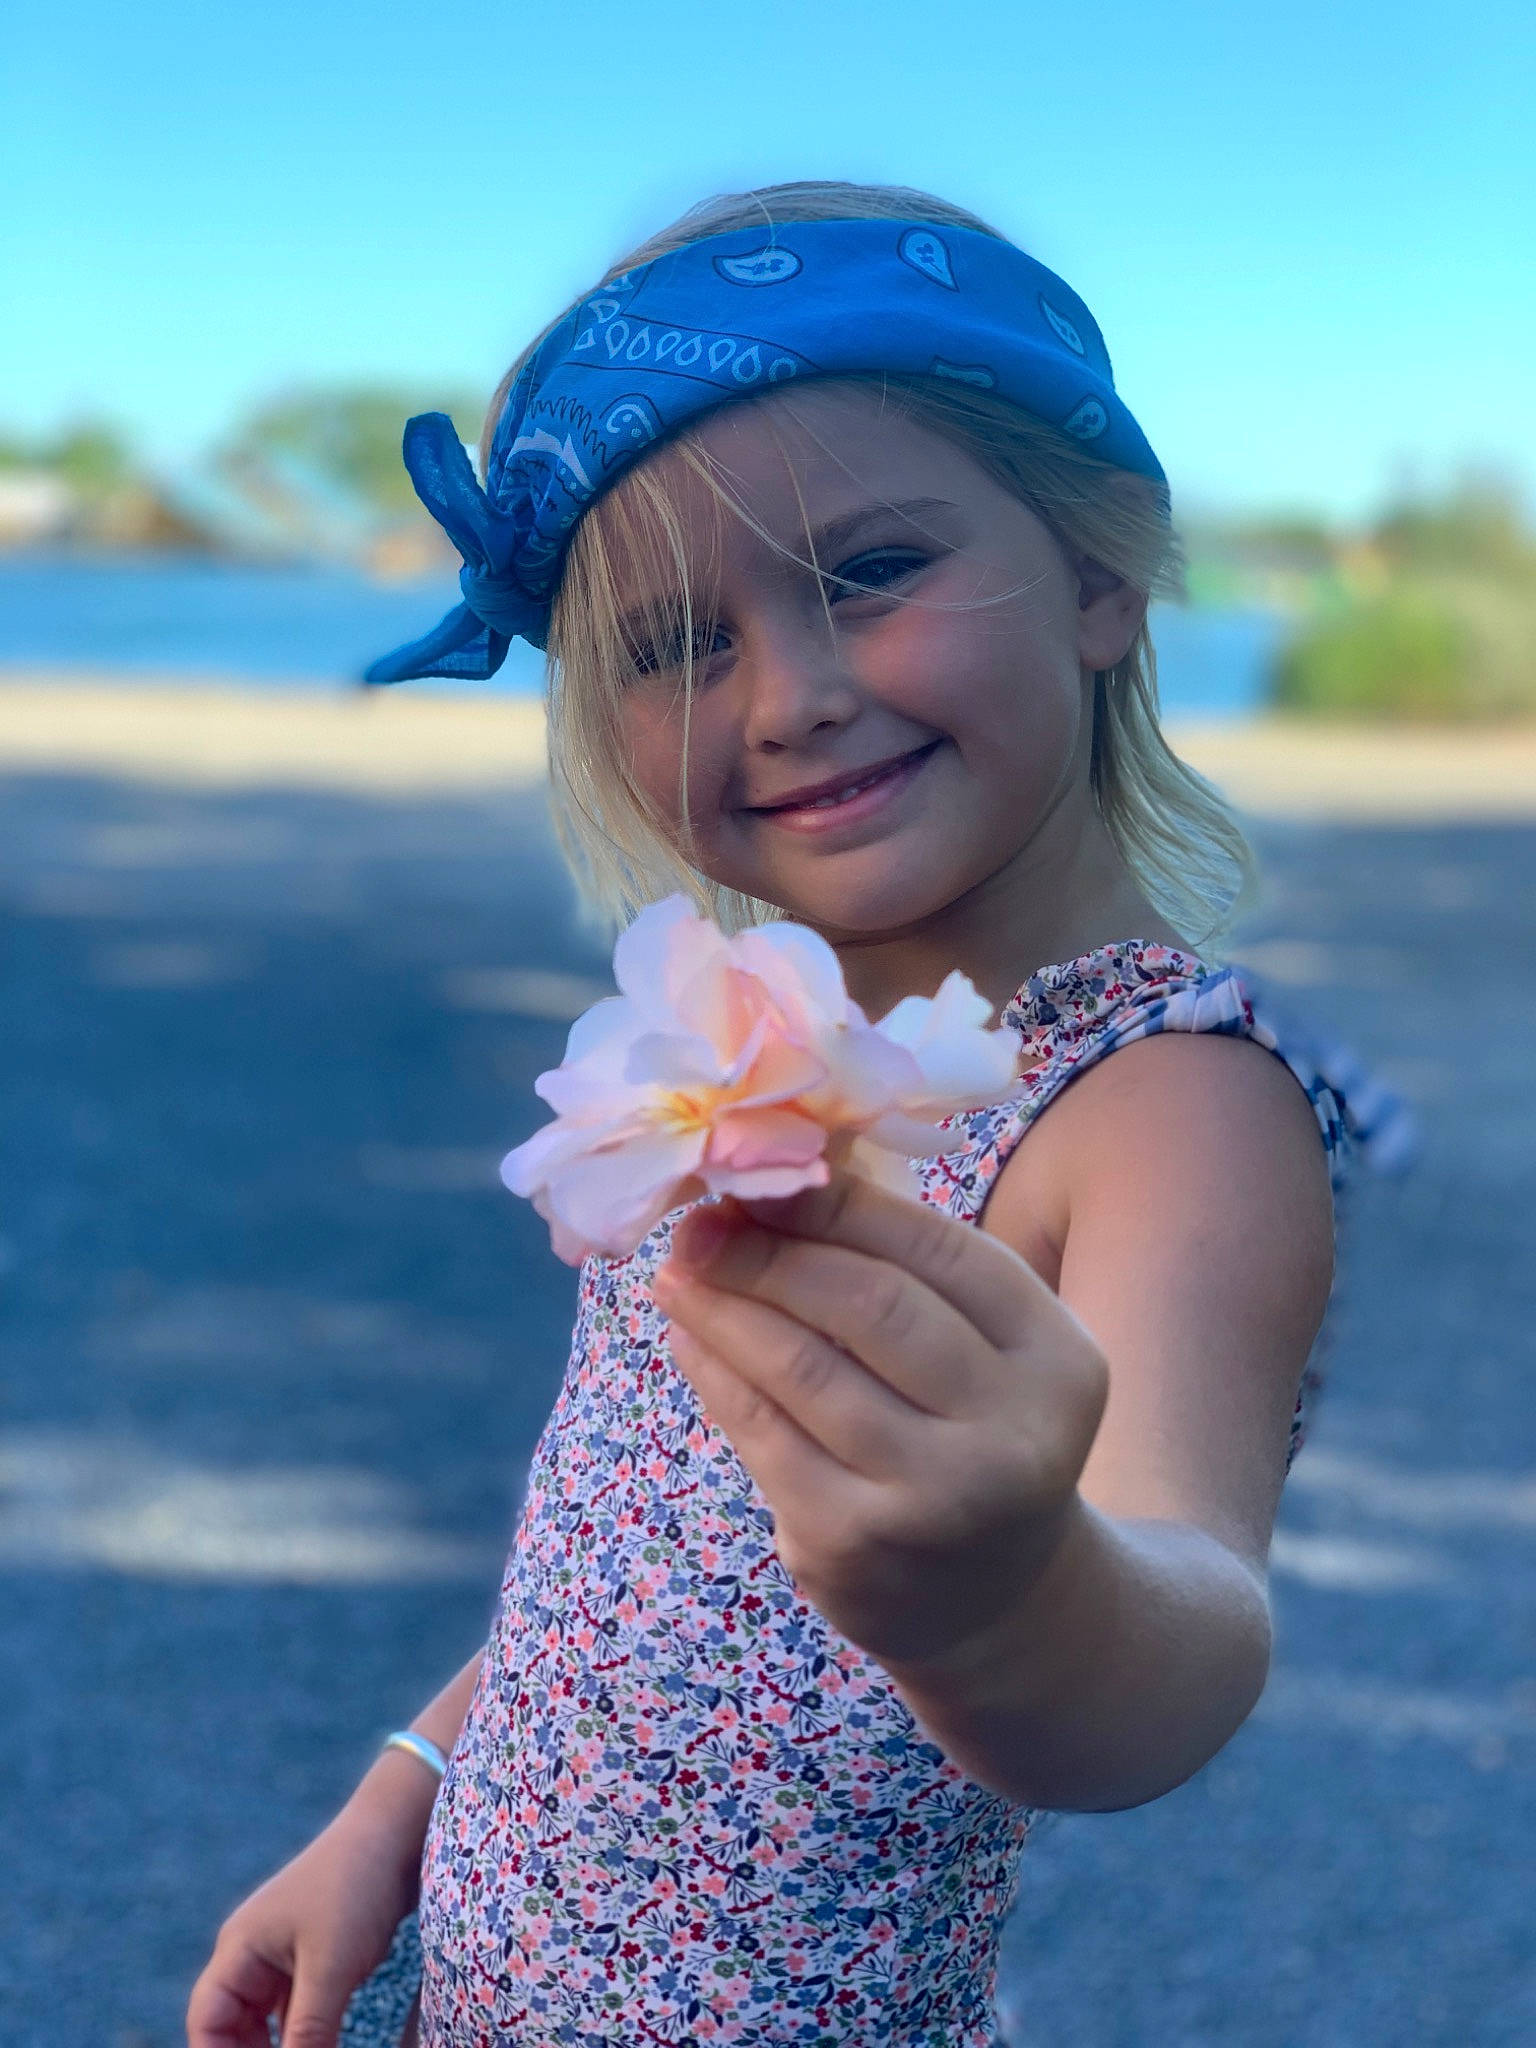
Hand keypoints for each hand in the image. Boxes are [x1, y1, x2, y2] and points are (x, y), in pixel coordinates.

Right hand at [186, 1757, 428, 2047]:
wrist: (400, 1834)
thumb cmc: (356, 1887)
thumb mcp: (331, 1967)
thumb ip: (307, 2033)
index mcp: (240, 1947)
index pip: (207, 2020)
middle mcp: (252, 1952)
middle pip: (231, 2026)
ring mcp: (283, 1954)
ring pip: (265, 2022)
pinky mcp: (314, 1957)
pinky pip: (296, 2010)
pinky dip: (304, 2036)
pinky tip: (324, 2046)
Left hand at [652, 1173, 1108, 1671]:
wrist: (996, 1602)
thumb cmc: (977, 1435)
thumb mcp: (990, 1353)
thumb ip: (913, 1271)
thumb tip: (784, 1175)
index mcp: (1058, 1358)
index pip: (937, 1250)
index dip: (838, 1205)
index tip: (765, 1176)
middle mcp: (1010, 1431)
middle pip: (867, 1304)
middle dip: (770, 1251)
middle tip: (702, 1222)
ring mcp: (931, 1497)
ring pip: (803, 1367)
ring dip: (725, 1306)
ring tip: (680, 1269)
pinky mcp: (853, 1544)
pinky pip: (764, 1432)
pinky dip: (716, 1372)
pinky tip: (690, 1336)